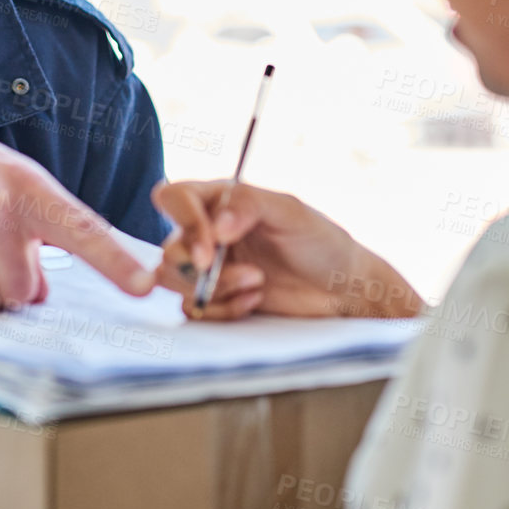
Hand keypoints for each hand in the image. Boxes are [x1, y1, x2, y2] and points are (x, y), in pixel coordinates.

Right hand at [152, 180, 422, 320]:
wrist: (340, 289)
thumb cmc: (319, 241)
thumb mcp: (290, 212)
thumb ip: (250, 205)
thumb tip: (216, 225)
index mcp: (218, 200)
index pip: (174, 198)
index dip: (184, 225)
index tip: (210, 254)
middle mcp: (205, 232)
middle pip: (168, 249)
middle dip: (202, 270)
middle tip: (251, 274)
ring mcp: (205, 268)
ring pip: (174, 282)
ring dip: (215, 290)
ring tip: (258, 283)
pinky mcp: (213, 299)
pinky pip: (193, 310)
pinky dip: (223, 309)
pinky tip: (256, 299)